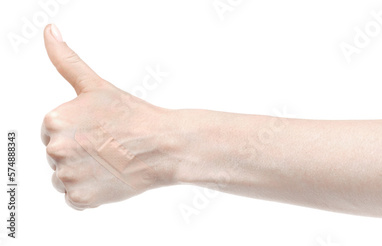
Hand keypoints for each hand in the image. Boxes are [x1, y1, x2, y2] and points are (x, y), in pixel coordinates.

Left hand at [41, 24, 175, 209]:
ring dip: (84, 174)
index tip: (99, 129)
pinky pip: (75, 199)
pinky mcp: (81, 198)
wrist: (164, 145)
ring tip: (109, 163)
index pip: (52, 132)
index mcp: (53, 121)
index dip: (78, 131)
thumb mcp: (95, 85)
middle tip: (108, 146)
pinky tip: (109, 179)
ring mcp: (68, 176)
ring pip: (65, 178)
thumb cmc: (133, 115)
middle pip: (58, 155)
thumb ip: (65, 60)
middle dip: (79, 152)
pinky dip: (91, 193)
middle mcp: (55, 149)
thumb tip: (49, 31)